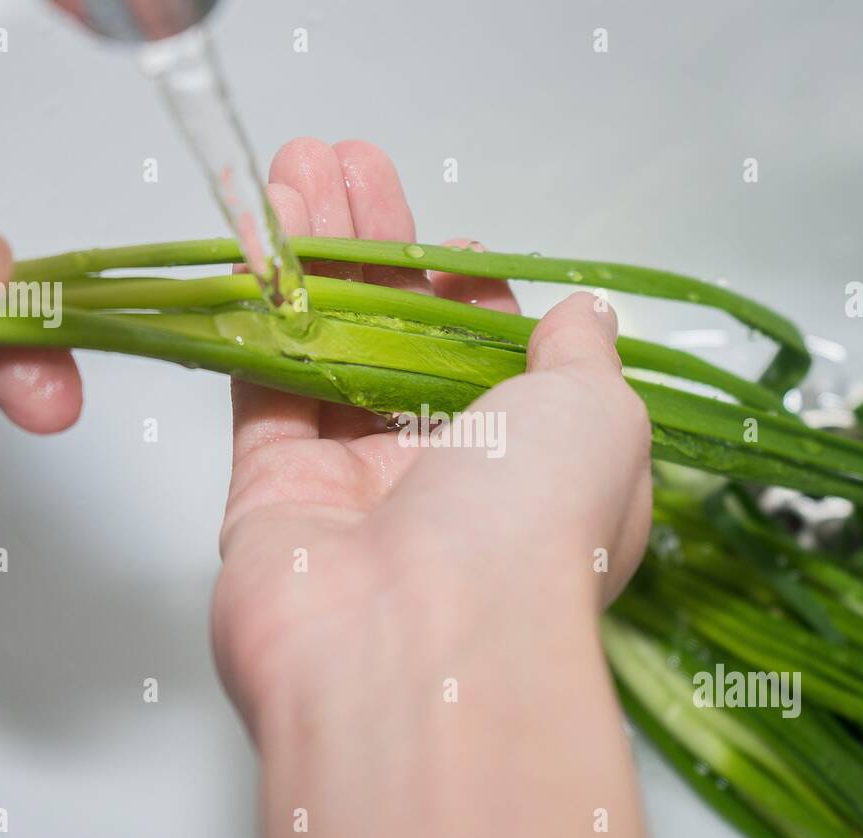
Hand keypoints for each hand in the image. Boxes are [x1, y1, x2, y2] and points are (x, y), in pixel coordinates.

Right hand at [211, 138, 652, 837]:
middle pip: (401, 341)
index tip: (447, 239)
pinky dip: (259, 315)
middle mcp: (445, 486)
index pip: (495, 362)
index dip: (469, 292)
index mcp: (535, 472)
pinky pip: (264, 389)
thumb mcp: (604, 417)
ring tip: (296, 173)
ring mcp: (353, 491)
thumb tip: (583, 318)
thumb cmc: (537, 527)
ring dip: (312, 261)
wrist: (425, 645)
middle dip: (376, 248)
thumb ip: (583, 357)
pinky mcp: (273, 499)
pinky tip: (260, 242)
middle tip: (347, 168)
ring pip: (327, 353)